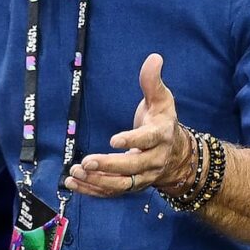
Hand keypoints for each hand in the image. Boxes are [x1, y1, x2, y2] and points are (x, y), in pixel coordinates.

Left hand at [65, 52, 184, 196]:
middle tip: (86, 161)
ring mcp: (142, 177)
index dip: (132, 141)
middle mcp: (153, 161)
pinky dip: (92, 190)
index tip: (114, 140)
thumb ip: (153, 81)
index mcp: (160, 136)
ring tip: (75, 172)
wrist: (176, 154)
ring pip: (121, 184)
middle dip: (109, 166)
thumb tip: (154, 57)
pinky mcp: (130, 186)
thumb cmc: (162, 121)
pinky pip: (111, 192)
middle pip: (132, 168)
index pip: (147, 140)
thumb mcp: (162, 100)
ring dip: (97, 181)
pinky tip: (73, 182)